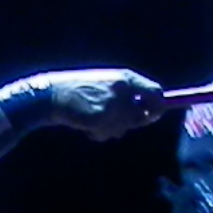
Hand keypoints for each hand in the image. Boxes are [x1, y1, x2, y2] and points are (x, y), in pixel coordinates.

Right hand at [40, 70, 164, 140]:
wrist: (53, 95)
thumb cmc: (79, 90)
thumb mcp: (106, 84)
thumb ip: (126, 94)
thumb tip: (147, 112)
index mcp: (125, 77)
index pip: (155, 92)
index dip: (159, 105)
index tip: (155, 113)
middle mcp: (123, 91)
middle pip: (144, 115)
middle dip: (134, 122)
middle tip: (116, 121)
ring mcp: (113, 106)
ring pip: (125, 128)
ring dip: (112, 128)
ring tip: (94, 118)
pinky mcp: (101, 120)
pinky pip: (108, 134)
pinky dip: (98, 134)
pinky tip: (86, 124)